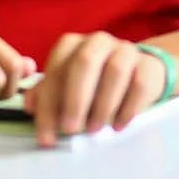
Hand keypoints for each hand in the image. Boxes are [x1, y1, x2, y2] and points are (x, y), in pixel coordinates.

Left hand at [23, 32, 167, 147]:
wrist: (139, 72)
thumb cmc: (96, 82)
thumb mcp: (68, 85)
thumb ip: (47, 94)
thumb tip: (30, 107)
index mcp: (73, 45)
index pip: (56, 71)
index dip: (48, 105)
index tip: (46, 136)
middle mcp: (98, 42)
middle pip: (85, 63)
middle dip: (75, 100)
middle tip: (70, 129)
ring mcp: (125, 50)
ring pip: (115, 72)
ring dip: (102, 106)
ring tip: (94, 130)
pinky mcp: (148, 65)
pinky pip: (139, 84)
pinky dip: (127, 108)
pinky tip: (118, 126)